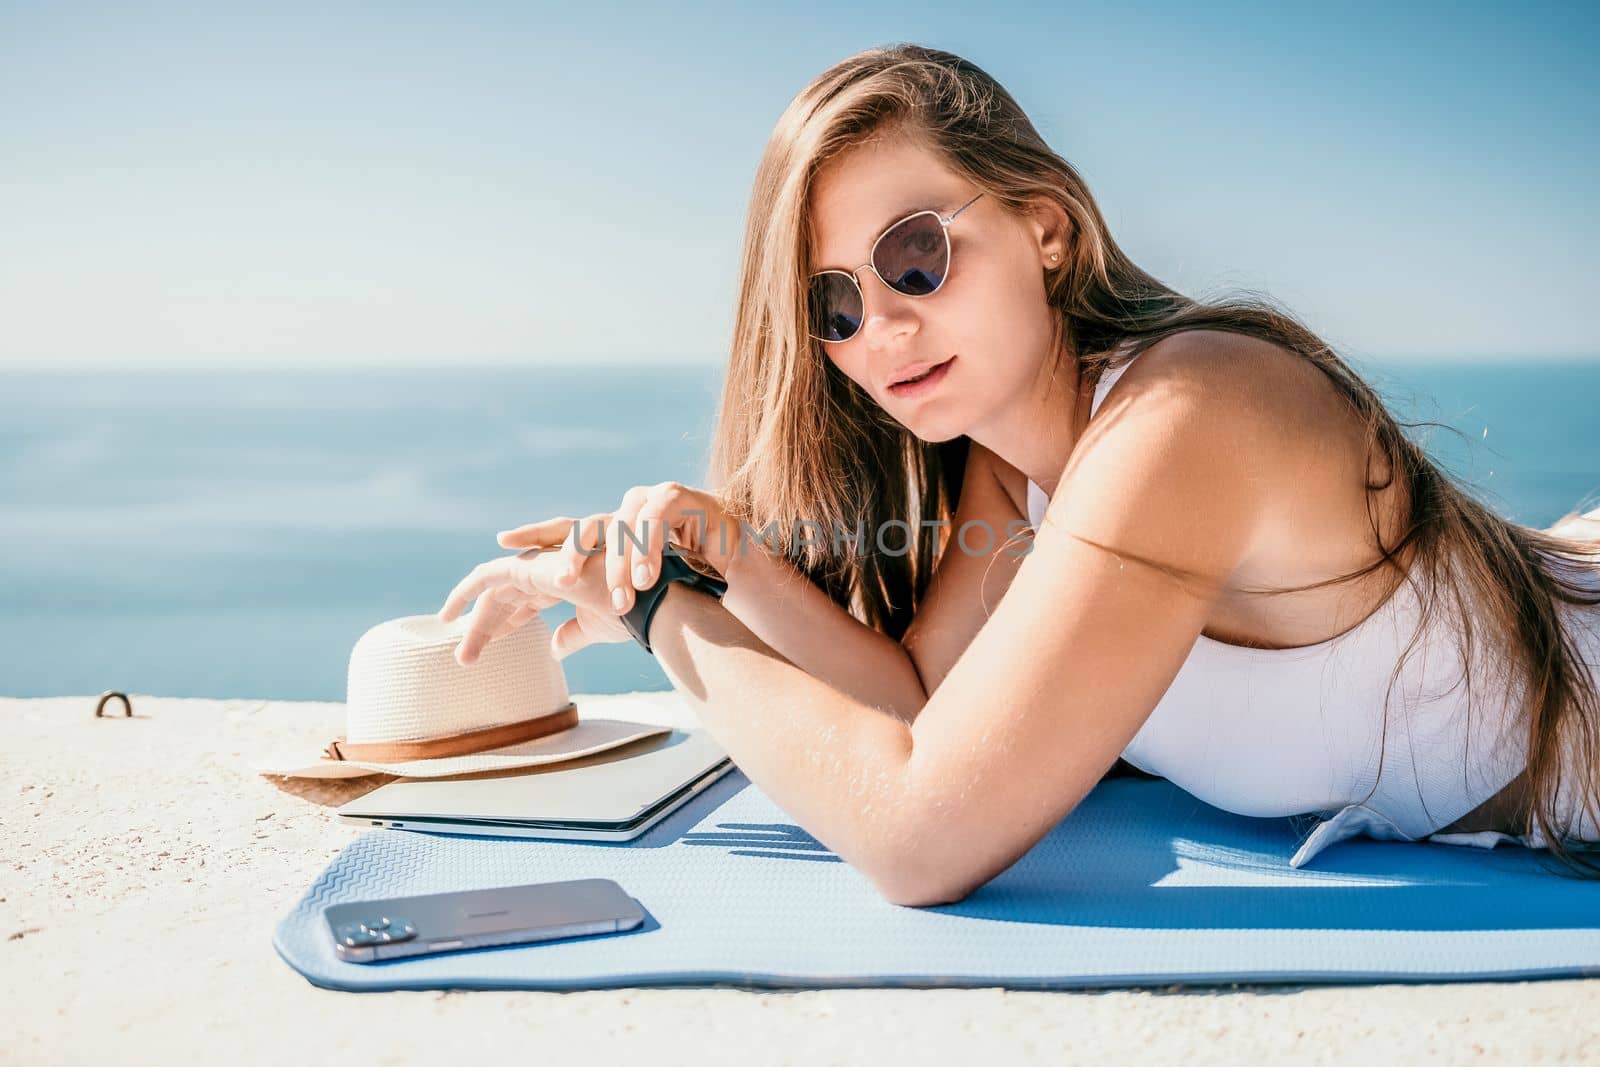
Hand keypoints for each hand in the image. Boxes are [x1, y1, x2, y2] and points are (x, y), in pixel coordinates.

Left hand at [436, 543, 629, 665]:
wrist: (643, 602)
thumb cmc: (631, 613)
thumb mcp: (595, 628)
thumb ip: (573, 635)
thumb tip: (555, 649)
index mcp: (568, 583)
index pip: (528, 601)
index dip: (508, 621)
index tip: (491, 643)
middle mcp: (552, 571)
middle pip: (507, 597)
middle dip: (485, 626)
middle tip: (466, 658)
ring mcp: (541, 565)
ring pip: (495, 590)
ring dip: (476, 623)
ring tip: (463, 654)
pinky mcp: (533, 566)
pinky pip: (490, 575)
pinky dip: (468, 589)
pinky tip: (452, 611)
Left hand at [496, 482, 740, 616]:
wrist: (729, 571)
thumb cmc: (675, 587)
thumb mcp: (622, 610)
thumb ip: (584, 623)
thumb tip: (551, 648)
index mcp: (603, 536)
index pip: (561, 533)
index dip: (532, 536)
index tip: (501, 543)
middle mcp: (620, 513)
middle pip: (584, 527)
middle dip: (569, 555)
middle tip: (561, 584)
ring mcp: (648, 501)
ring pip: (621, 525)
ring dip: (618, 564)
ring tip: (620, 597)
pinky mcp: (679, 498)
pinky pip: (658, 516)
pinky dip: (651, 547)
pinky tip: (648, 577)